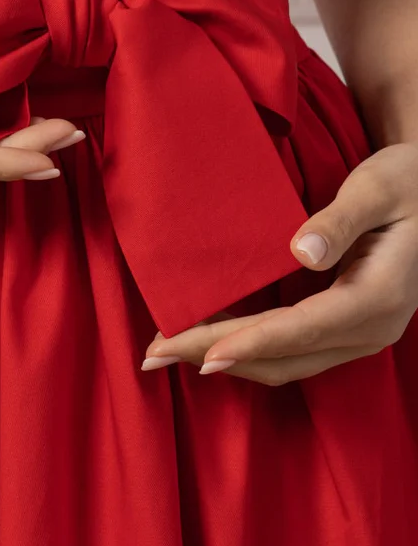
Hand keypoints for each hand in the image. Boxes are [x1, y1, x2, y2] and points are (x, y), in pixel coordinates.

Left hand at [141, 143, 417, 385]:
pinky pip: (291, 352)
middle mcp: (371, 329)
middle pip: (284, 357)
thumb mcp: (379, 186)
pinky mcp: (347, 330)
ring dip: (225, 359)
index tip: (201, 353)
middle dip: (215, 357)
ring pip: (285, 364)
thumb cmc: (410, 181)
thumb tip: (303, 252)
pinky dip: (246, 349)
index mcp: (379, 296)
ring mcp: (360, 335)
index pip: (303, 329)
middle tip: (153, 354)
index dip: (249, 343)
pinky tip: (207, 338)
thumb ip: (341, 219)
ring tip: (167, 350)